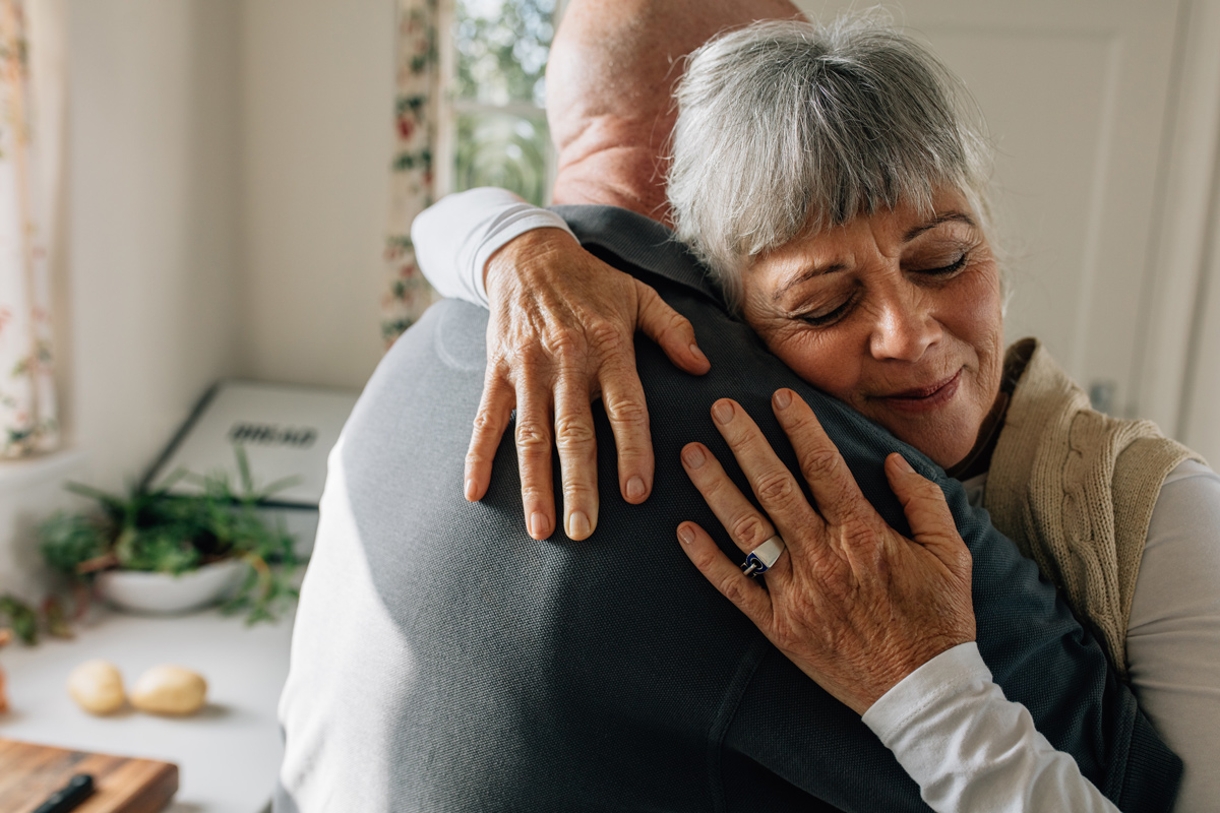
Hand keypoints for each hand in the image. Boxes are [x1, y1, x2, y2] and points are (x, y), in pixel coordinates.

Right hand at [467, 228, 710, 540]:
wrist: (527, 254)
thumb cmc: (592, 282)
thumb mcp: (640, 295)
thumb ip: (673, 330)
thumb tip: (703, 367)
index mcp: (608, 347)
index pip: (624, 407)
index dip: (631, 450)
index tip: (636, 494)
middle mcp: (567, 362)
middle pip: (573, 431)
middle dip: (578, 484)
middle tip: (583, 530)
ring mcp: (527, 369)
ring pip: (530, 434)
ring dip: (534, 484)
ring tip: (540, 528)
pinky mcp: (497, 371)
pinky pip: (486, 419)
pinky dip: (478, 456)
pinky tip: (476, 493)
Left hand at [676, 390, 974, 713]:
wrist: (923, 693)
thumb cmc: (939, 620)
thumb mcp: (951, 554)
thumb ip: (924, 500)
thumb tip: (892, 460)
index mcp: (862, 533)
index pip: (822, 465)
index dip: (798, 426)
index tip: (778, 395)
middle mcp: (823, 556)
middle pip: (774, 485)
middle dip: (744, 441)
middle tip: (718, 408)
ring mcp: (796, 592)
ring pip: (746, 529)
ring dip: (715, 487)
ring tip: (690, 454)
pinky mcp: (778, 627)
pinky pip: (734, 587)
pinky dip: (706, 559)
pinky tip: (683, 530)